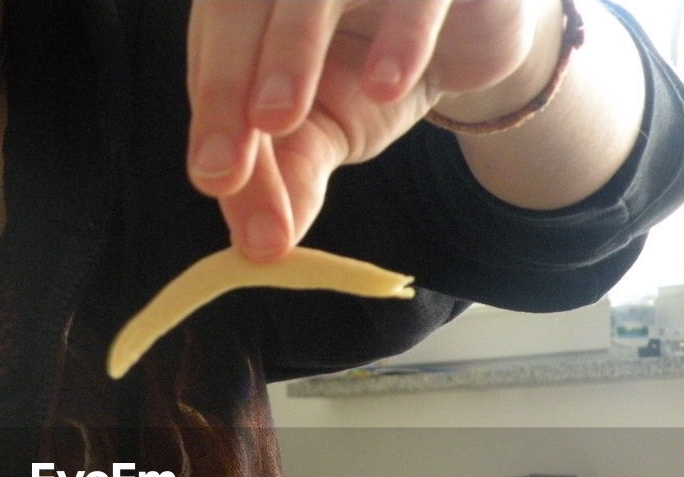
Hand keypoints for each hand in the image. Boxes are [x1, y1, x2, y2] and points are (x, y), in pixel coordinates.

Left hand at [186, 0, 556, 259]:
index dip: (212, 120)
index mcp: (249, 1)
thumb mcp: (325, 131)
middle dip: (228, 87)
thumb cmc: (377, 69)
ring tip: (279, 119)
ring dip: (291, 49)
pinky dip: (400, 36)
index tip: (214, 183)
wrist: (471, 36)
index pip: (213, 58)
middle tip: (226, 167)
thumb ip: (287, 176)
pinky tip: (386, 85)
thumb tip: (260, 245)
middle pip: (239, 8)